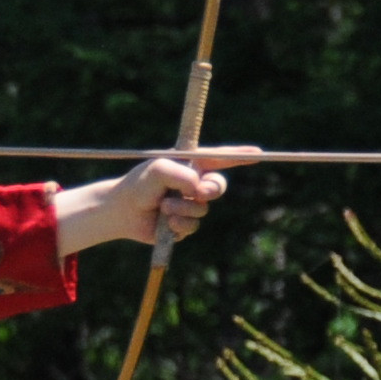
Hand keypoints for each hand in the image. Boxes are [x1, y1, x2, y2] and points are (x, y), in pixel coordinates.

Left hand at [53, 151, 248, 256]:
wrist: (122, 212)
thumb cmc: (138, 185)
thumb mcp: (157, 170)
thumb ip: (180, 174)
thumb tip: (198, 188)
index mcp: (189, 164)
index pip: (219, 158)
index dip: (240, 156)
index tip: (258, 153)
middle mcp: (192, 184)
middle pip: (218, 186)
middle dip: (211, 190)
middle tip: (198, 192)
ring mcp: (189, 205)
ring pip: (203, 209)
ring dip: (183, 209)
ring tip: (163, 207)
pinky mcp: (184, 225)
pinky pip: (192, 226)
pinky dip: (179, 224)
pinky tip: (164, 222)